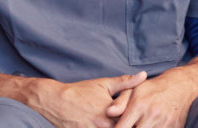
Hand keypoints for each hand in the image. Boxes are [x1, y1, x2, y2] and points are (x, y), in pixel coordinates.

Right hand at [26, 71, 144, 127]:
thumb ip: (126, 82)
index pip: (132, 121)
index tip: (143, 120)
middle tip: (135, 122)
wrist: (54, 100)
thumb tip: (144, 75)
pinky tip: (99, 126)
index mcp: (112, 112)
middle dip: (128, 125)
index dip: (138, 121)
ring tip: (112, 124)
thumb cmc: (80, 91)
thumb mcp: (103, 84)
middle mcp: (103, 125)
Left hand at [108, 71, 197, 127]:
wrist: (180, 86)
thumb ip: (119, 102)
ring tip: (140, 124)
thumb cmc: (152, 89)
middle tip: (131, 126)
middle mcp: (152, 114)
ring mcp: (166, 122)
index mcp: (138, 105)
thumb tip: (108, 112)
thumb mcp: (133, 91)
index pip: (122, 127)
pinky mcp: (176, 127)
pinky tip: (151, 125)